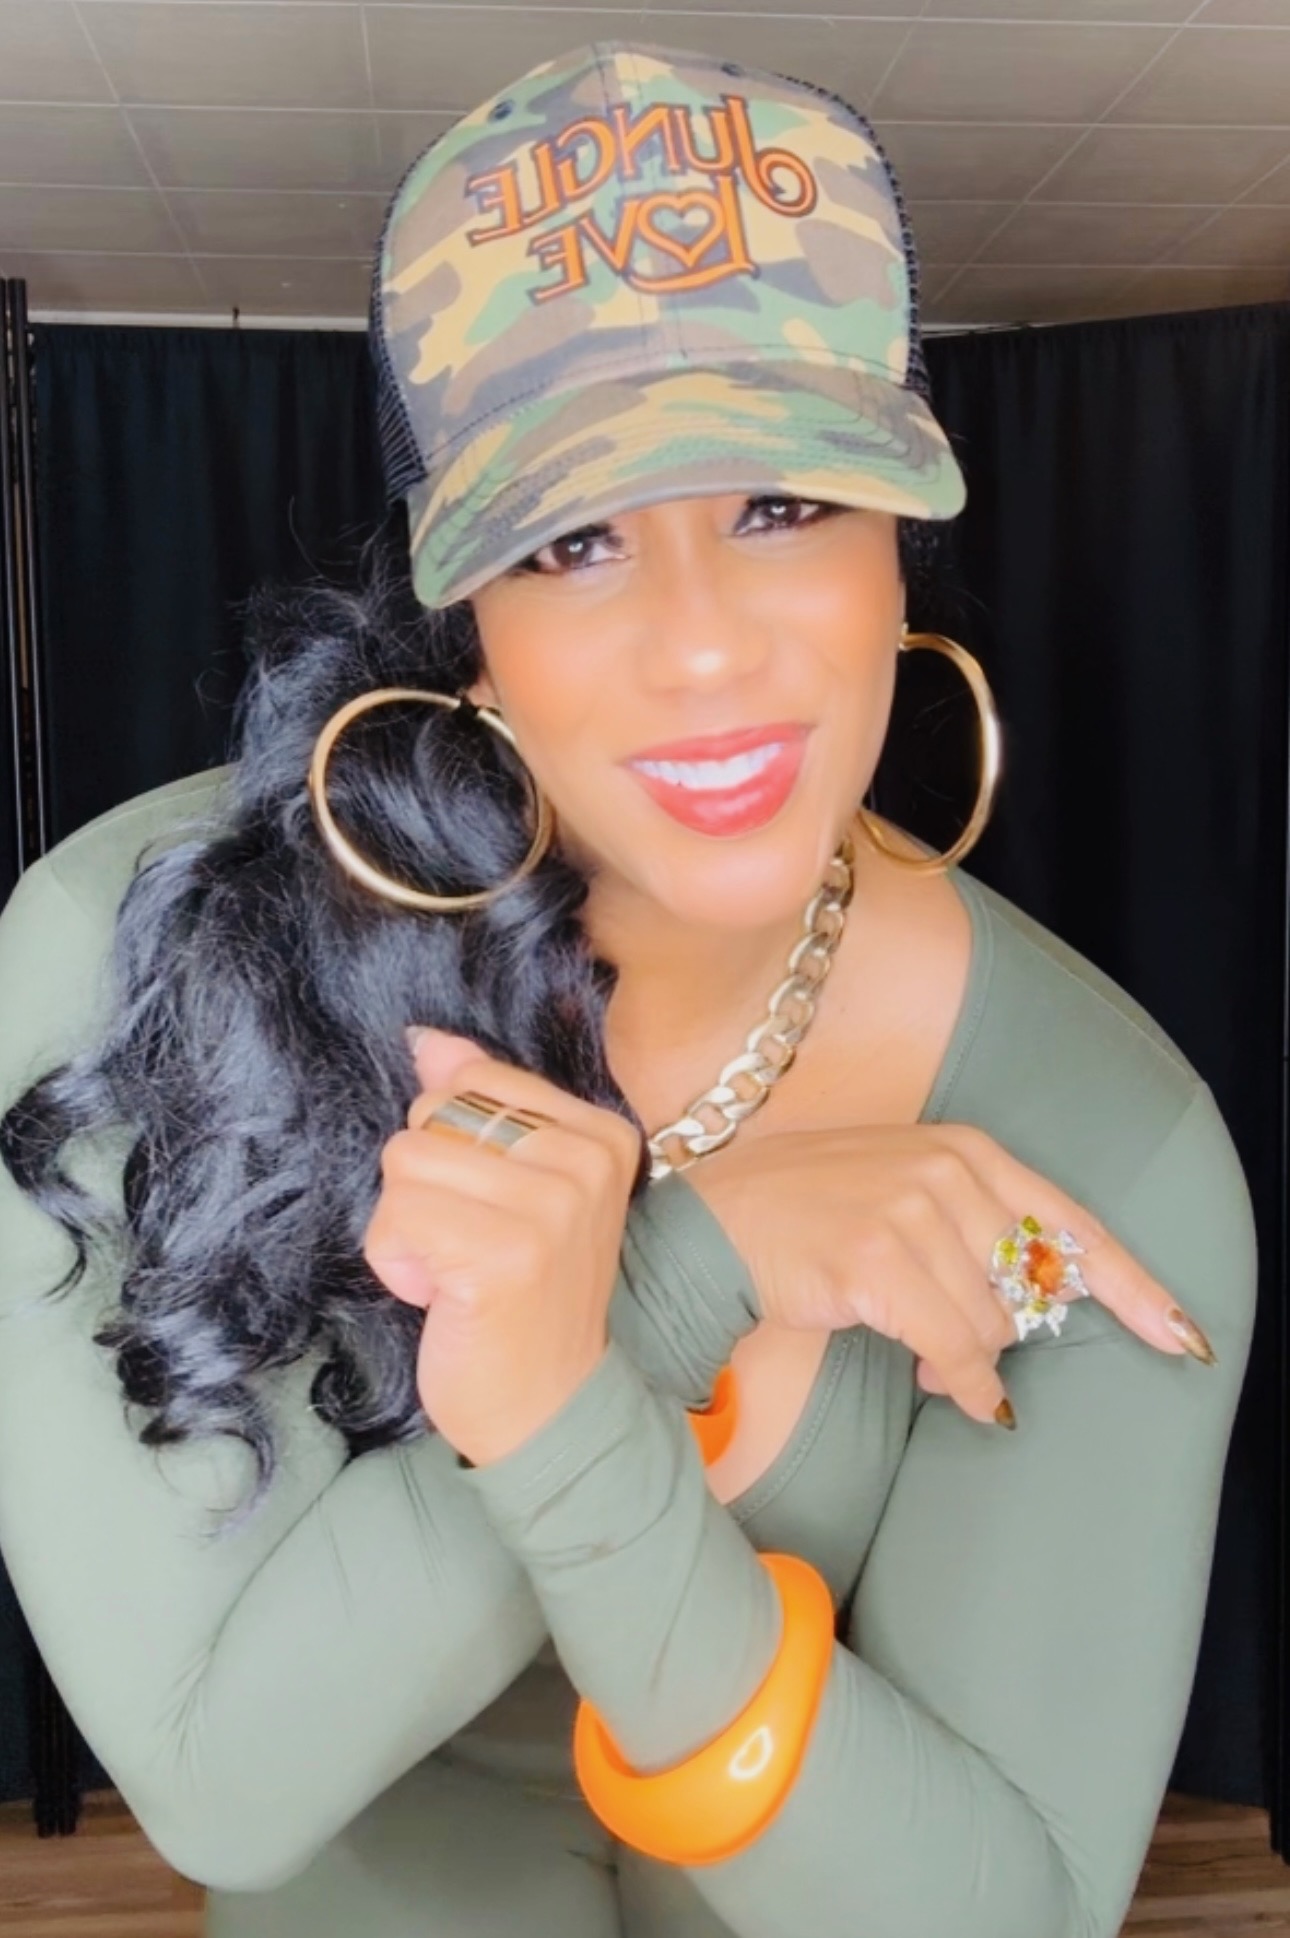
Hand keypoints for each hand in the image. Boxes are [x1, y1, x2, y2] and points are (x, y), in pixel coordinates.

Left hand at [363, 1029, 640, 1465]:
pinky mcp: (504, 1256)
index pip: (473, 1079)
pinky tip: (441, 1297)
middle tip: (469, 1247)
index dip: (452, 1145)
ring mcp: (551, 1208)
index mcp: (602, 1134)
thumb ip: (480, 1105)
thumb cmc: (522, 1301)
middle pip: (433, 1116)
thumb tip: (427, 1040)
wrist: (548, 1412)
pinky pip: (396, 1217)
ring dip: (404, 1226)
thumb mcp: (515, 1189)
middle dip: (423, 1185)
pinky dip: (396, 1262)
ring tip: (453, 1272)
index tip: (492, 1209)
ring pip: (405, 1162)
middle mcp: (587, 1162)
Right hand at [687, 1121, 1208, 1426]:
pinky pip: (954, 1350)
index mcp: (965, 1149)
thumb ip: (974, 1233)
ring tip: (915, 1344)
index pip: (1073, 1223)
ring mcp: (912, 1211)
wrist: (714, 1222)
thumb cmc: (807, 1211)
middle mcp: (948, 1170)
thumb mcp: (901, 1191)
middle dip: (1000, 1332)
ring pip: (993, 1326)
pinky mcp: (878, 1259)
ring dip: (965, 1358)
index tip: (1182, 1335)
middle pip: (1029, 1290)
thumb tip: (1026, 1318)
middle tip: (947, 1339)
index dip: (1134, 1286)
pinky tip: (932, 1379)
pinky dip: (958, 1382)